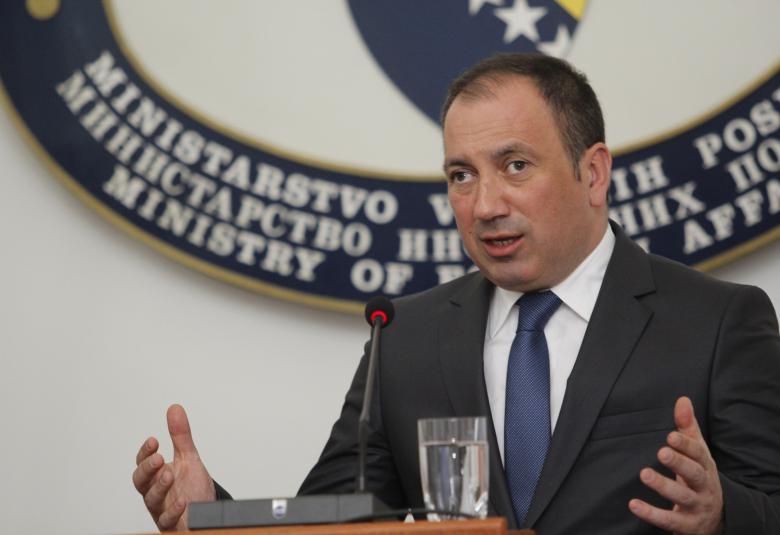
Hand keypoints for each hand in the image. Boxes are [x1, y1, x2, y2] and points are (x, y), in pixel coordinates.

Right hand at [132, 405, 216, 530]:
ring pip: (152, 500)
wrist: (204, 514)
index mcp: (157, 475)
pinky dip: (173, 511)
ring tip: (169, 475)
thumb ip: (180, 436)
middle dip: (147, 469)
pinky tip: (183, 501)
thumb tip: (174, 408)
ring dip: (159, 487)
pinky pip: (168, 520)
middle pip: (141, 481)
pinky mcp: (172, 524)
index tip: (154, 440)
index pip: (143, 463)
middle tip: (158, 458)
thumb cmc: (192, 488)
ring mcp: (162, 509)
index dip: (145, 453)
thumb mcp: (188, 458)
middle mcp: (155, 492)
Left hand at [629, 397, 723, 534]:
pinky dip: (652, 514)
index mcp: (706, 466)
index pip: (699, 454)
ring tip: (644, 474)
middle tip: (661, 452)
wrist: (716, 518)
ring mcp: (697, 506)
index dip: (686, 445)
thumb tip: (682, 399)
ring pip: (682, 496)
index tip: (670, 436)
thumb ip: (687, 428)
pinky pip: (670, 520)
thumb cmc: (699, 476)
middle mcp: (705, 486)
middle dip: (679, 463)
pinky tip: (634, 504)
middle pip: (695, 474)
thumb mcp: (697, 453)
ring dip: (663, 486)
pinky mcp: (687, 525)